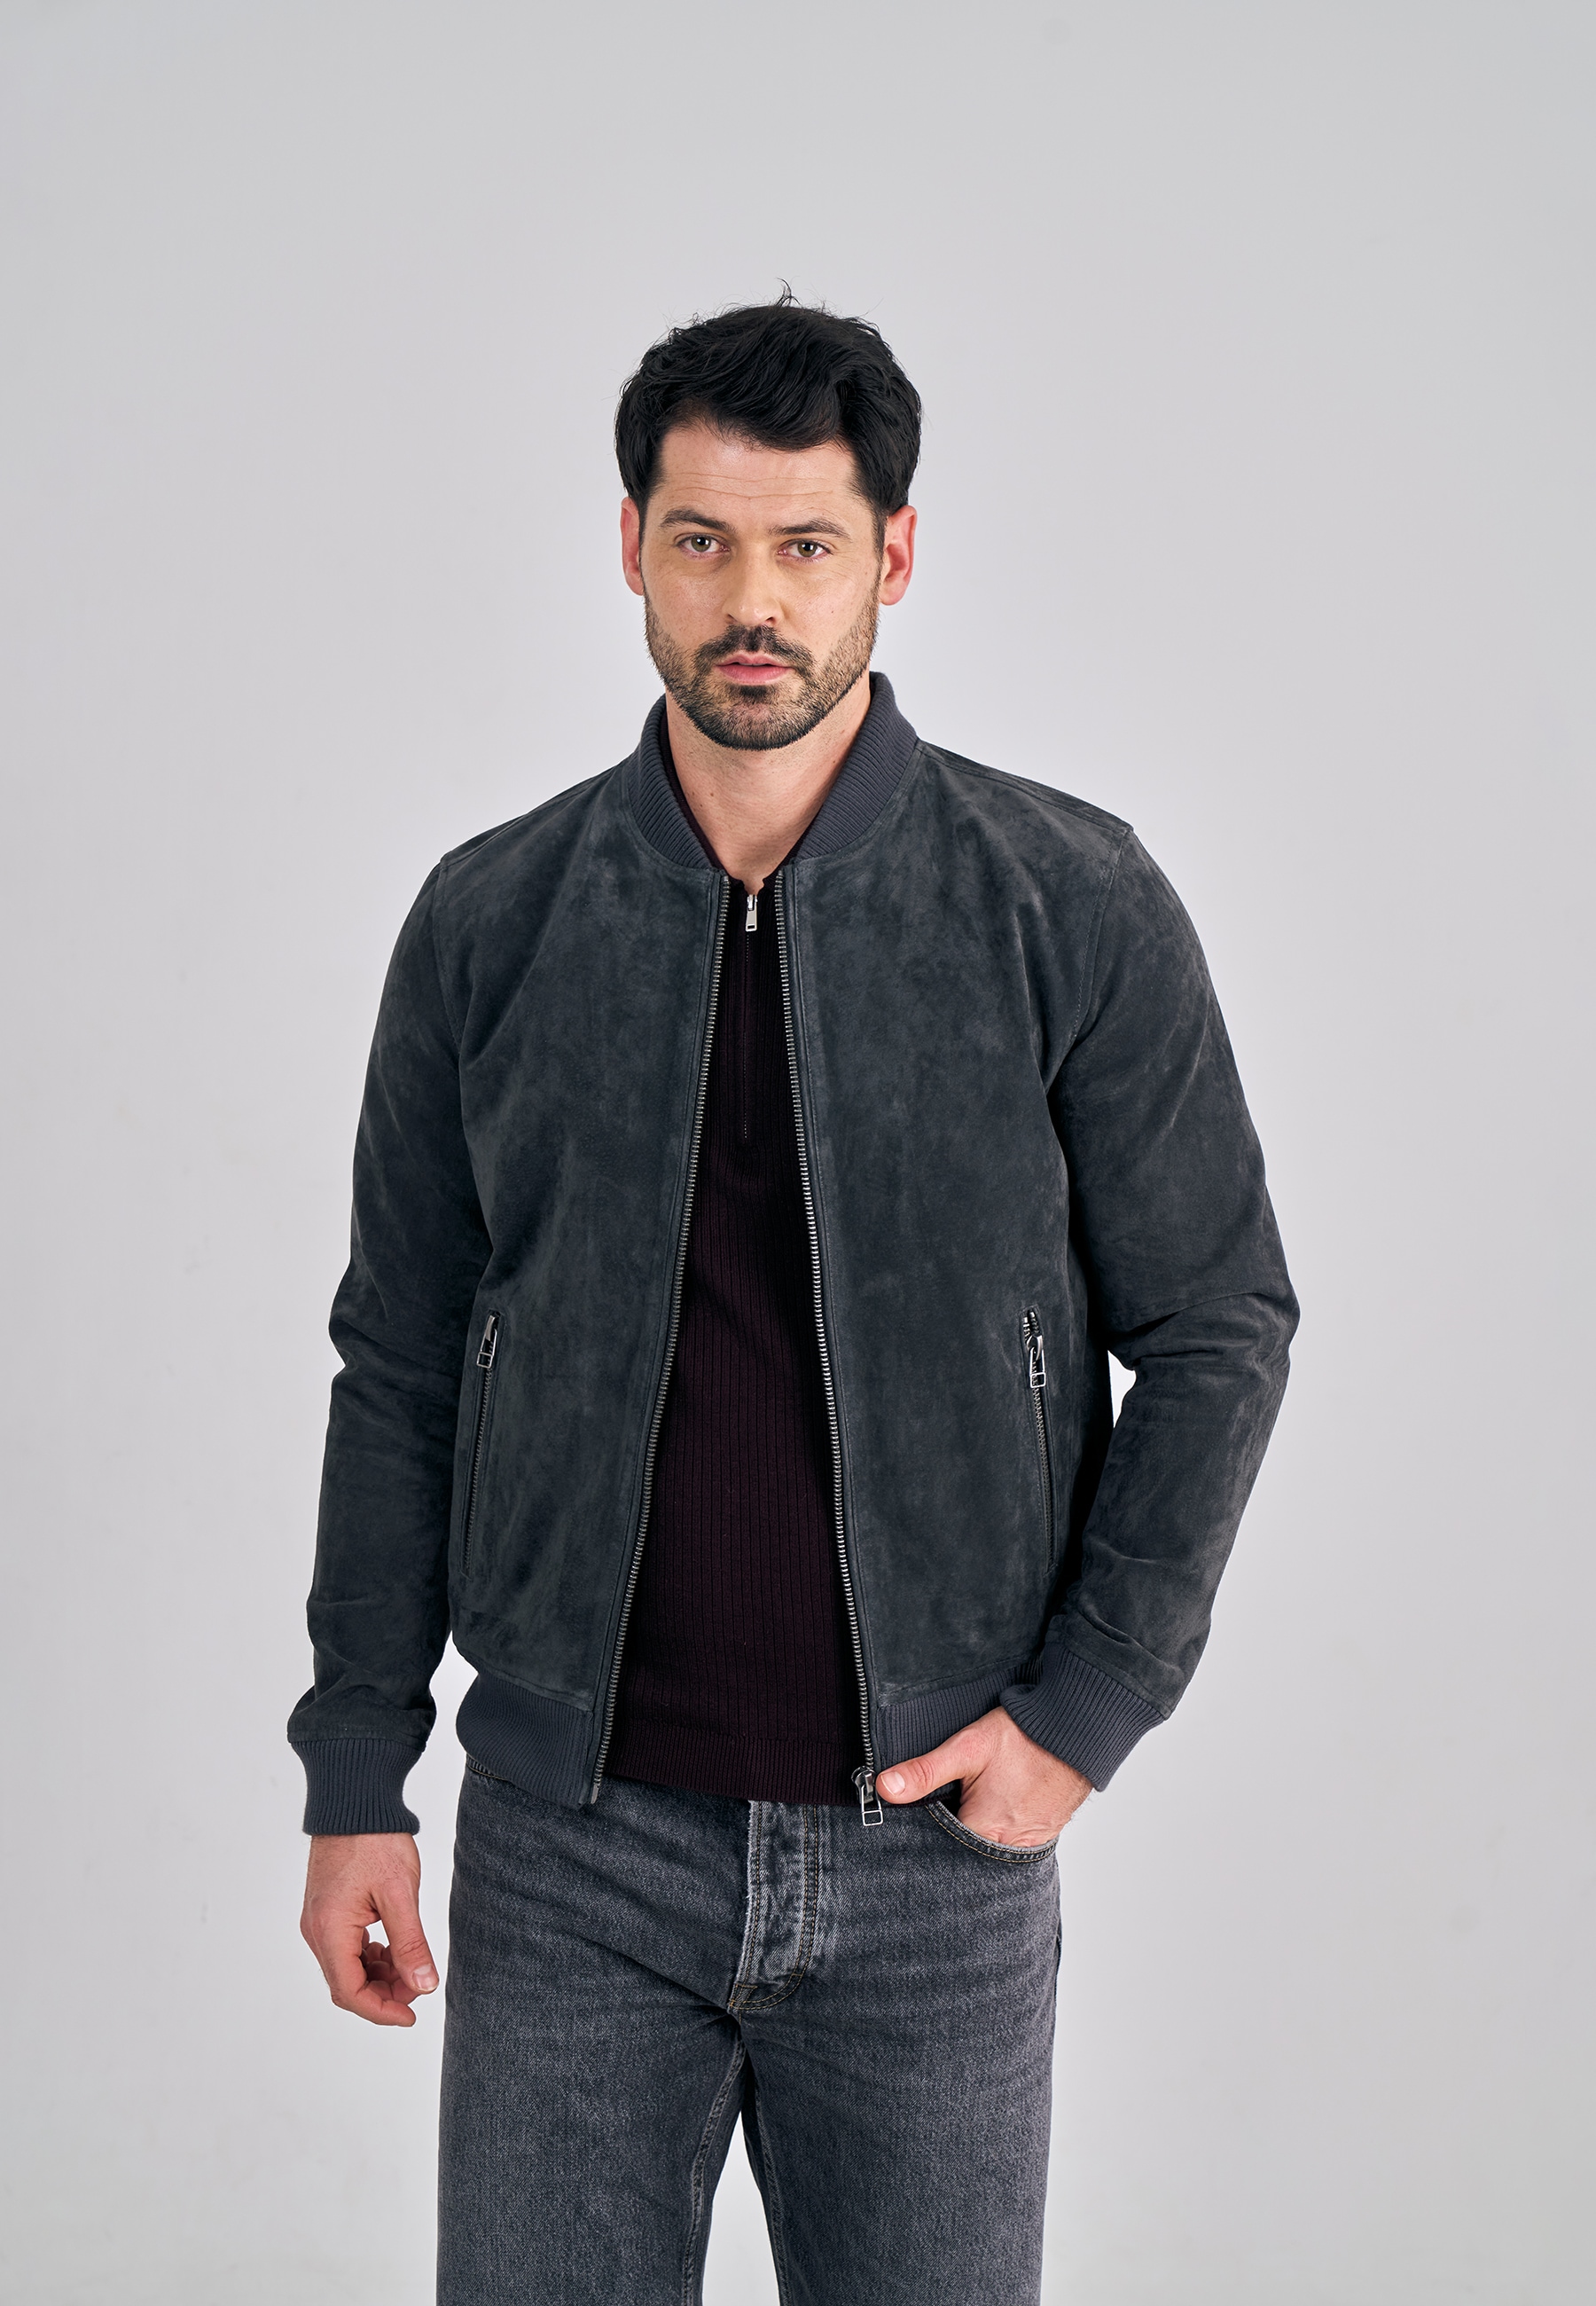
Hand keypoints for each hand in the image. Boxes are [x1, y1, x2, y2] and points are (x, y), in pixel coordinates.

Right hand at [300, 1832, 437, 2026]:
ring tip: (410, 1966)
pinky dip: (369, 1956)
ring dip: (377, 1975)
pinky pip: (345, 1947)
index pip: (350, 1992)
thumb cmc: (375, 1840)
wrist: (354, 1800)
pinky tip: (393, 1947)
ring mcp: (319, 1920)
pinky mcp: (326, 1909)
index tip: (411, 2016)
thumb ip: (410, 1943)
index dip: (381, 2011)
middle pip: (345, 1984)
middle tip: (417, 1987)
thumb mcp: (400, 1893)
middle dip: (382, 1994)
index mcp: (330, 1930)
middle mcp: (316, 1930)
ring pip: (345, 1967)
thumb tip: (423, 1986)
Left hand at [876, 1706, 1091, 1845]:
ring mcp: (1028, 1846)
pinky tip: (989, 1815)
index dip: (924, 1840)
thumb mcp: (968, 1747)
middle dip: (948, 1843)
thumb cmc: (1024, 1737)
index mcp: (984, 1831)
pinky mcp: (1042, 1836)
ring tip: (967, 1813)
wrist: (1076, 1731)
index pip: (940, 1851)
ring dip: (972, 1840)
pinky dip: (996, 1837)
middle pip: (964, 1857)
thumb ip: (926, 1771)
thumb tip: (884, 1788)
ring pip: (986, 1854)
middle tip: (941, 1816)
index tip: (913, 1826)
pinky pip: (1010, 1847)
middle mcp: (1007, 1848)